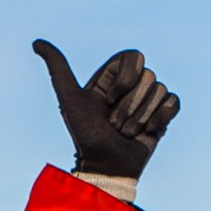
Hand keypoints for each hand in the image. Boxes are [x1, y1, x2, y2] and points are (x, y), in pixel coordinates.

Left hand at [32, 39, 178, 181]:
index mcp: (114, 76)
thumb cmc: (85, 134)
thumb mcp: (69, 97)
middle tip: (114, 124)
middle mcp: (132, 85)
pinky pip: (173, 101)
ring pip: (160, 90)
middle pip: (148, 76)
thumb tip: (37, 43)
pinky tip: (148, 132)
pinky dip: (160, 118)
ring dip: (140, 118)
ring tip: (125, 133)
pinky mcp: (163, 115)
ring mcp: (149, 100)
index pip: (135, 57)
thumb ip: (57, 67)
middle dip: (129, 105)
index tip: (107, 100)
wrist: (105, 167)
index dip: (124, 80)